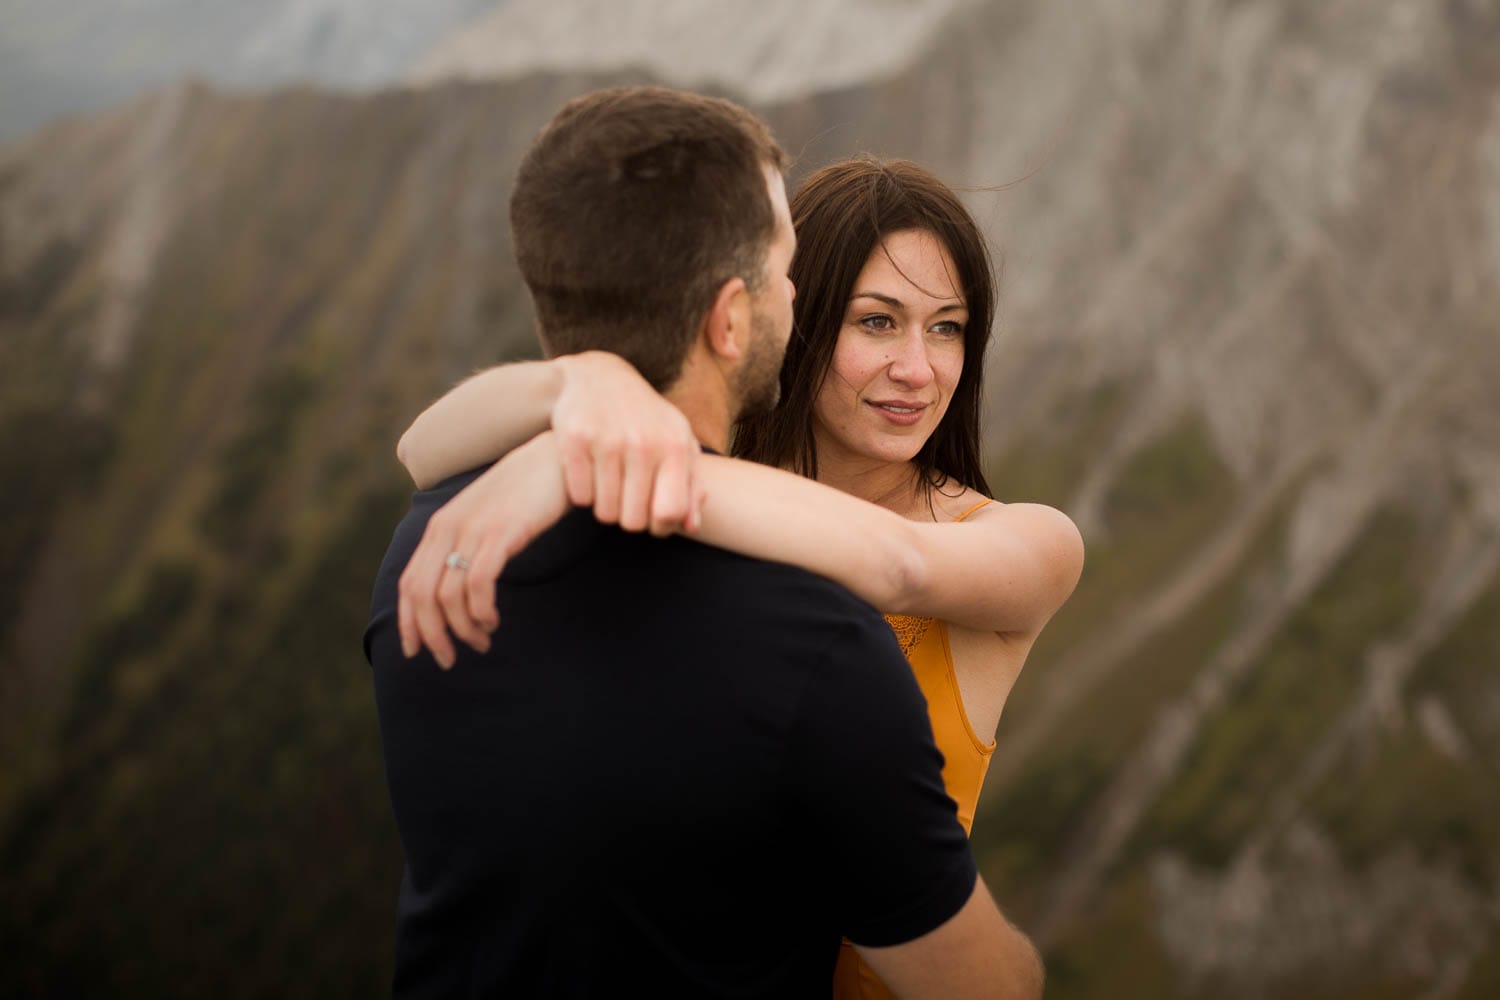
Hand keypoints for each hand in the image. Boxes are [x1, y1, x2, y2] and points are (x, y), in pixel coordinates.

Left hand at [397, 433, 568, 667]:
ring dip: (463, 629)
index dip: (409, 622)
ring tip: (482, 642)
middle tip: (448, 660)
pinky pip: (478, 584)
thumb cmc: (527, 493)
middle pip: (421, 595)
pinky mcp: (500, 533)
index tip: (417, 651)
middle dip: (431, 635)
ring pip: (448, 596)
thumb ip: (467, 544)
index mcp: (439, 527)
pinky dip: (481, 611)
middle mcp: (447, 528)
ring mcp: (472, 530)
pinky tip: (493, 621)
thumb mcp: (486, 518)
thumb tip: (457, 586)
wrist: (557, 458)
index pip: (409, 583)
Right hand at [552, 352, 704, 535]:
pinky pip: (580, 497)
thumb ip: (691, 485)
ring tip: (609, 486)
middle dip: (629, 518)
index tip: (652, 517)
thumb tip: (691, 527)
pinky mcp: (575, 439)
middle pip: (634, 520)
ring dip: (605, 507)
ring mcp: (607, 440)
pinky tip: (589, 475)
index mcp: (674, 446)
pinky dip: (583, 494)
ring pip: (605, 512)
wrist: (597, 377)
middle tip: (626, 500)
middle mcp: (643, 443)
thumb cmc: (646, 419)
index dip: (659, 526)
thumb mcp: (677, 442)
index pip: (669, 514)